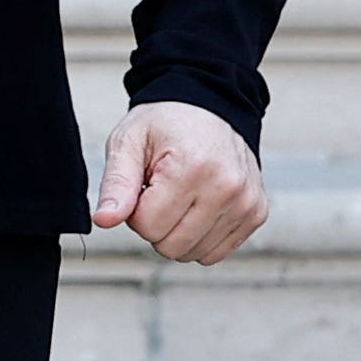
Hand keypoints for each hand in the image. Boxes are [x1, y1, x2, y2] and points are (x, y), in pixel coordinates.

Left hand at [95, 101, 265, 264]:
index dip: (136, 211)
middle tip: (162, 191)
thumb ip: (116, 184)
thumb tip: (104, 220)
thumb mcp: (128, 143)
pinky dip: (200, 237)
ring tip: (182, 195)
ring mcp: (247, 203)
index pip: (148, 227)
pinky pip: (215, 253)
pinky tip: (199, 206)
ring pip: (193, 254)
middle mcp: (227, 188)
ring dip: (178, 232)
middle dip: (157, 224)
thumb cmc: (165, 124)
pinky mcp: (256, 213)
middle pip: (171, 246)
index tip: (145, 185)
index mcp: (193, 168)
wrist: (210, 105)